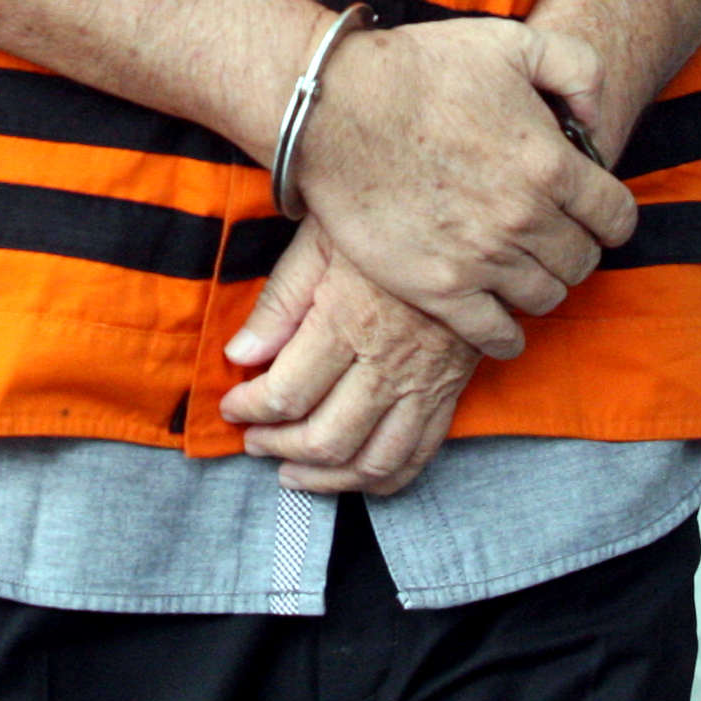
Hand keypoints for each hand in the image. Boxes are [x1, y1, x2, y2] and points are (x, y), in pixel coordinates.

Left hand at [220, 222, 479, 495]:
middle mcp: (386, 363)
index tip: (232, 406)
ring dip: (325, 479)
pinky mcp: (448, 392)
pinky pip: (418, 456)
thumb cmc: (385, 222)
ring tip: (292, 472)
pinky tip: (353, 476)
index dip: (250, 410)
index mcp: (347, 321)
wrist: (468, 221)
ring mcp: (423, 384)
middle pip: (325, 438)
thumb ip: (279, 303)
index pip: (286, 394)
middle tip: (254, 442)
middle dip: (278, 449)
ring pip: (371, 461)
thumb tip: (239, 356)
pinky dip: (382, 480)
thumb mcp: (320, 242)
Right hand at [286, 16, 635, 359]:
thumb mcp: (514, 42)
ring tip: (521, 268)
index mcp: (550, 164)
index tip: (593, 215)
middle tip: (551, 236)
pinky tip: (502, 322)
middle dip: (575, 247)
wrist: (336, 108)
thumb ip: (577, 68)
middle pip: (583, 261)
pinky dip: (508, 335)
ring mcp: (483, 259)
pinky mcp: (439, 289)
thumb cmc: (420, 69)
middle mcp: (524, 219)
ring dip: (541, 284)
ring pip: (546, 298)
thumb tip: (597, 118)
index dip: (610, 217)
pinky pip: (496, 335)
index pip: (616, 217)